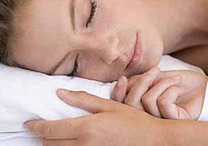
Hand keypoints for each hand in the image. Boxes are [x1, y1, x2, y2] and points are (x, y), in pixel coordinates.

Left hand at [24, 89, 166, 145]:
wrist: (152, 140)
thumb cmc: (133, 121)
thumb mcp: (110, 106)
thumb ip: (84, 100)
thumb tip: (60, 92)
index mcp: (88, 128)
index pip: (52, 130)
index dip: (37, 127)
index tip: (29, 124)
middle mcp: (85, 145)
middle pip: (52, 144)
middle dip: (44, 136)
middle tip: (45, 128)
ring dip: (54, 144)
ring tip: (57, 136)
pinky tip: (72, 142)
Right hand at [111, 67, 207, 119]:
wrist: (205, 85)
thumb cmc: (182, 82)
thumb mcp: (158, 78)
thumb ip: (141, 81)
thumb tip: (124, 82)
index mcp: (144, 108)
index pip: (123, 106)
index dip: (118, 94)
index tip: (123, 78)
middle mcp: (151, 117)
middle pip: (131, 104)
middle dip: (142, 82)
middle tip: (156, 70)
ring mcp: (163, 121)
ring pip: (147, 101)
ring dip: (162, 83)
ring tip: (174, 79)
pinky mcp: (176, 122)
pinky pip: (163, 103)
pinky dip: (170, 88)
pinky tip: (179, 87)